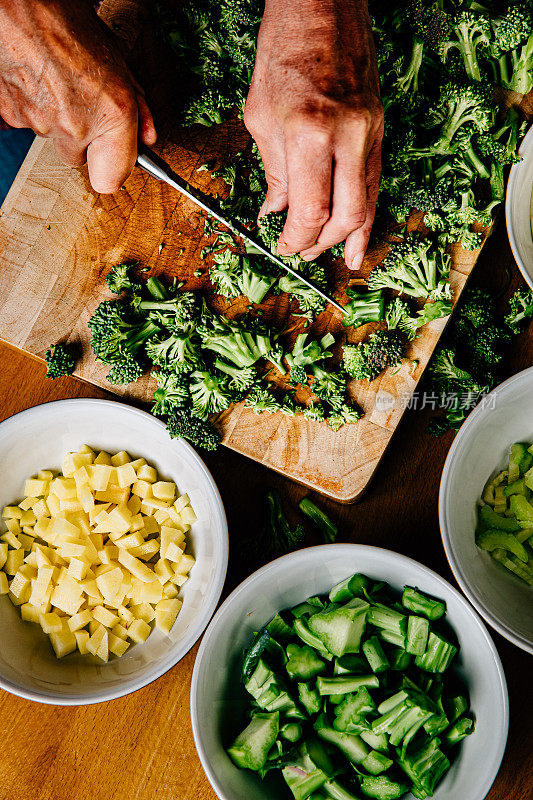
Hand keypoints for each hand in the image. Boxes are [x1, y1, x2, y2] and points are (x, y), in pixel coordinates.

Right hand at [0, 0, 155, 192]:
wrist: (19, 2)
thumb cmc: (68, 22)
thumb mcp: (118, 63)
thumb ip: (137, 108)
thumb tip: (146, 137)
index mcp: (112, 115)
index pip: (111, 181)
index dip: (112, 169)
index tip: (113, 157)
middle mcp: (76, 125)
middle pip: (78, 158)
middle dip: (82, 137)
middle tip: (80, 102)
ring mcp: (40, 123)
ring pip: (52, 138)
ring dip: (56, 118)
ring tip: (56, 80)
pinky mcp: (10, 115)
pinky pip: (26, 123)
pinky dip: (31, 106)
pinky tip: (37, 78)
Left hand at [244, 0, 382, 269]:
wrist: (323, 6)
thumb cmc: (284, 51)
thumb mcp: (261, 116)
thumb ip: (273, 172)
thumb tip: (276, 210)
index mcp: (308, 133)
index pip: (310, 210)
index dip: (295, 237)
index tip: (282, 245)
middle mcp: (346, 137)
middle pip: (343, 216)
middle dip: (320, 242)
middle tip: (301, 251)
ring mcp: (369, 133)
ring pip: (367, 204)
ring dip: (347, 236)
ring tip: (335, 257)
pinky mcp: (380, 129)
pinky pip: (375, 182)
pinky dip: (368, 215)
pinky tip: (361, 239)